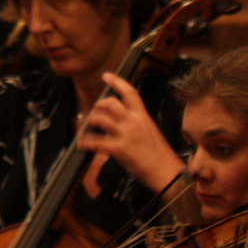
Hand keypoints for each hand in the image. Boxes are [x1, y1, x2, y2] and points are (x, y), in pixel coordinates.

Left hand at [76, 72, 184, 194]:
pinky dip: (86, 143)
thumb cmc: (160, 155)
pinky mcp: (118, 149)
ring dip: (92, 121)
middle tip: (96, 109)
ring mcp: (125, 135)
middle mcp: (133, 122)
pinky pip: (96, 143)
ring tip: (89, 125)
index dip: (117, 81)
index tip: (106, 76)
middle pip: (111, 103)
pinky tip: (82, 144)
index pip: (129, 93)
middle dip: (100, 104)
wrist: (165, 171)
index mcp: (143, 116)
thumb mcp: (151, 131)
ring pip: (101, 119)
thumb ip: (137, 122)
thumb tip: (123, 120)